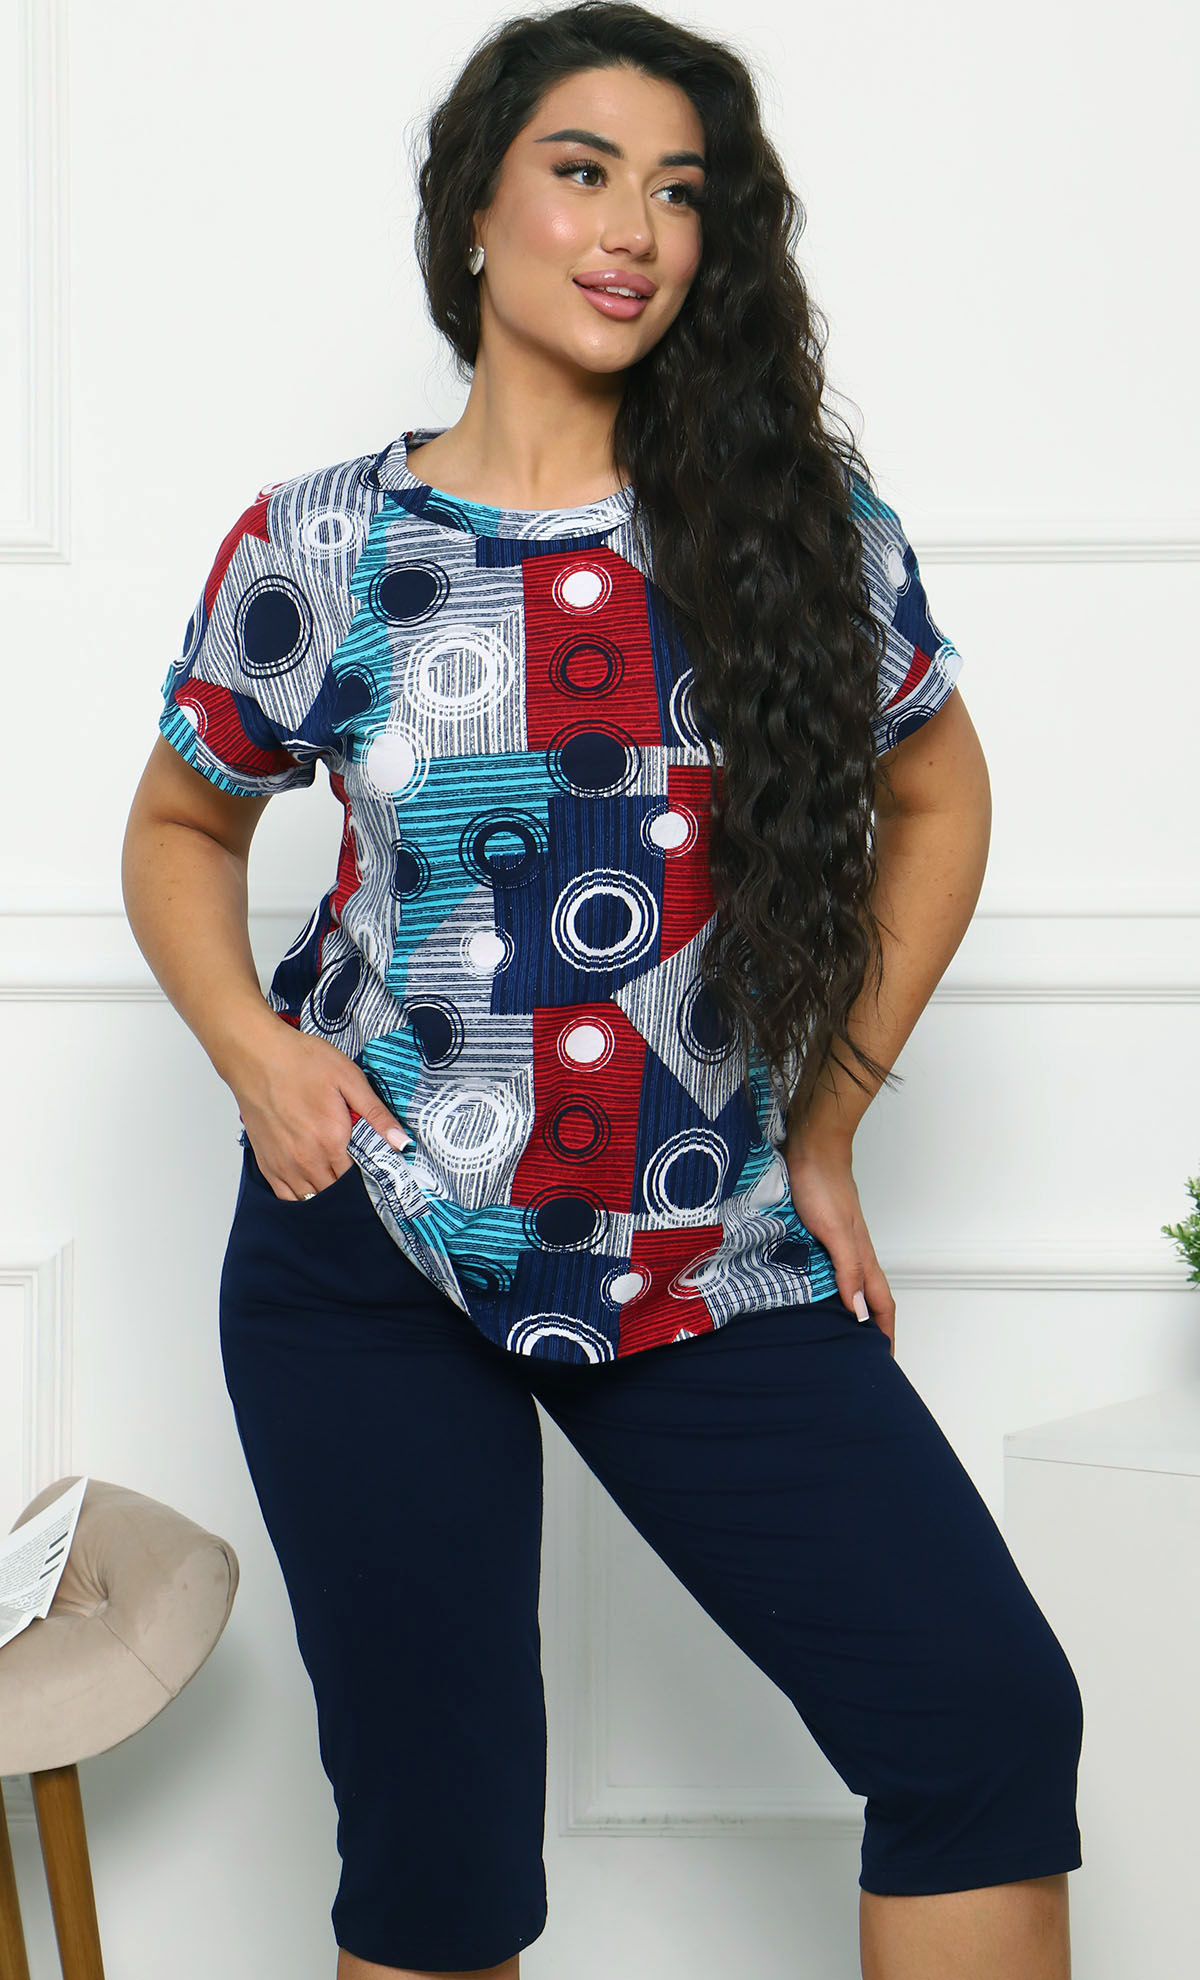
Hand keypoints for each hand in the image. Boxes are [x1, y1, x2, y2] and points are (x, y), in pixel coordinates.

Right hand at [228, 1024, 410, 1200]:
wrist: (256, 1056)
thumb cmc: (301, 1062)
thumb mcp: (349, 1079)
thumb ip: (376, 1114)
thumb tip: (401, 1142)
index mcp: (332, 1140)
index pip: (360, 1178)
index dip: (371, 1176)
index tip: (376, 1168)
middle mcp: (307, 1160)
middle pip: (338, 1192)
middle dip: (351, 1188)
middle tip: (357, 1172)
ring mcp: (284, 1165)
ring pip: (313, 1199)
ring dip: (328, 1193)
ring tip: (336, 1176)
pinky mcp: (267, 1164)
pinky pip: (287, 1197)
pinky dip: (302, 1197)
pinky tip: (312, 1183)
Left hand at [783, 1134, 895, 1353]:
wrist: (810, 1147)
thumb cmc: (822, 1185)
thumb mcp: (835, 1232)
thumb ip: (848, 1269)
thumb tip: (859, 1311)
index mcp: (863, 1257)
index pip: (882, 1304)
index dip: (885, 1334)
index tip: (883, 1361)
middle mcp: (854, 1252)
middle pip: (869, 1298)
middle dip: (870, 1328)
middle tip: (859, 1356)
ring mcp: (838, 1242)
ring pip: (849, 1284)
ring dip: (847, 1309)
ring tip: (835, 1332)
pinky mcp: (819, 1232)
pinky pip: (828, 1269)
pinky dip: (825, 1288)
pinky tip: (809, 1293)